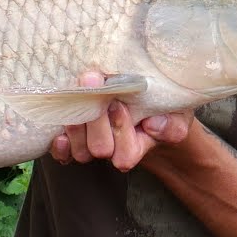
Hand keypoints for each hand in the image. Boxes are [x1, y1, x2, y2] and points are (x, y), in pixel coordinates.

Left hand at [48, 72, 192, 171]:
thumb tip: (154, 126)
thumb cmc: (161, 108)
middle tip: (93, 83)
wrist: (140, 102)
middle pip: (100, 148)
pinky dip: (60, 146)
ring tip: (77, 96)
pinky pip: (64, 154)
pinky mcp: (75, 140)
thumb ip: (174, 124)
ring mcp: (92, 146)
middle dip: (96, 119)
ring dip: (77, 126)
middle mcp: (113, 149)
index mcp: (138, 146)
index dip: (121, 131)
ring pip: (81, 151)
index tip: (119, 103)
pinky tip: (60, 131)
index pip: (127, 153)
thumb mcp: (176, 113)